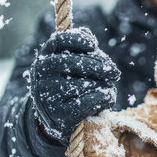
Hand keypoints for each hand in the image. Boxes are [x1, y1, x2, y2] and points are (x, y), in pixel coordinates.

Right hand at [29, 27, 120, 143]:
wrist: (53, 121)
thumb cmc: (67, 86)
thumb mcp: (66, 66)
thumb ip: (77, 48)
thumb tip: (87, 35)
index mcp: (44, 59)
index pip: (60, 40)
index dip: (79, 40)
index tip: (93, 45)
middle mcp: (41, 76)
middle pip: (78, 62)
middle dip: (103, 66)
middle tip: (115, 73)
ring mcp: (48, 97)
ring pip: (88, 83)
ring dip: (105, 85)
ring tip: (106, 89)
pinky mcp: (60, 116)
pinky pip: (92, 100)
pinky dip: (106, 98)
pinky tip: (107, 99)